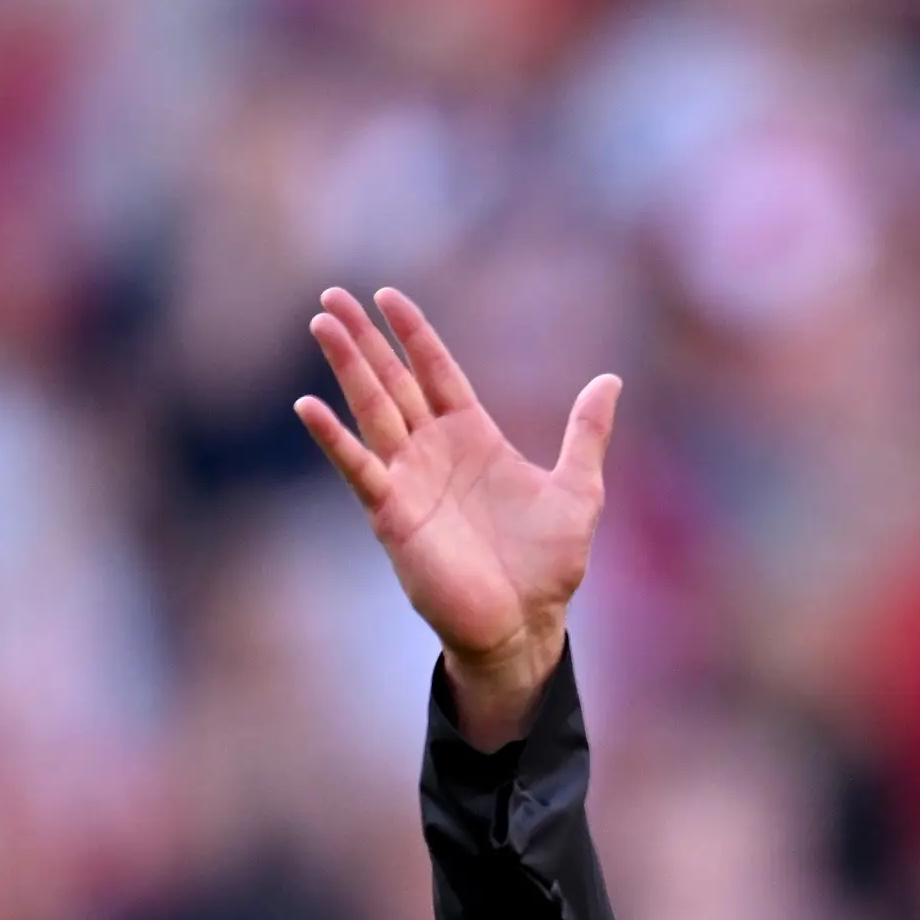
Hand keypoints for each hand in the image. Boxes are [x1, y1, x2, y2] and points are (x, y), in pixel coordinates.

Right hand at [296, 284, 619, 747]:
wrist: (525, 624)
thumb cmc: (548, 564)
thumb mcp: (579, 491)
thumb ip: (587, 434)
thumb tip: (610, 380)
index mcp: (474, 437)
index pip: (437, 372)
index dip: (414, 334)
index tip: (387, 296)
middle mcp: (435, 451)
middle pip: (394, 381)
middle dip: (365, 339)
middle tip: (332, 294)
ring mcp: (410, 480)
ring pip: (373, 411)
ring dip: (347, 368)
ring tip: (322, 325)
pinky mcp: (394, 514)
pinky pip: (360, 468)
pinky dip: (334, 439)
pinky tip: (308, 407)